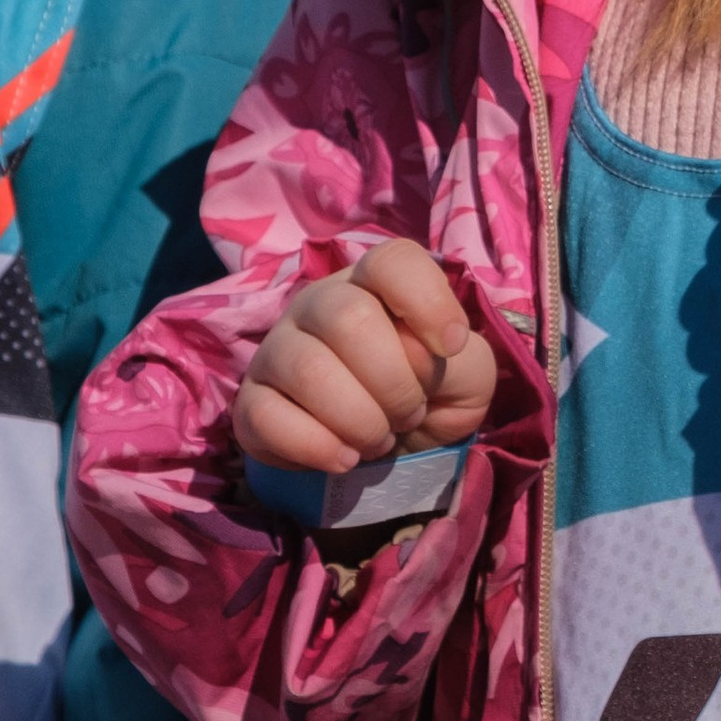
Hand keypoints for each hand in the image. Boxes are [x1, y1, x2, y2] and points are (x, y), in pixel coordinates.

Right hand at [232, 237, 499, 472]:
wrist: (389, 451)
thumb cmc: (431, 396)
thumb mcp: (468, 377)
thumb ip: (463, 358)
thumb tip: (419, 353)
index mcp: (376, 284)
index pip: (393, 262)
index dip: (428, 302)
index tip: (451, 347)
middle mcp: (319, 304)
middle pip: (348, 318)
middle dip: (394, 382)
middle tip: (410, 413)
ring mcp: (278, 349)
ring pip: (309, 370)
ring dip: (361, 420)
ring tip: (379, 438)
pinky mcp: (251, 401)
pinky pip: (267, 417)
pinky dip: (318, 447)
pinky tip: (344, 458)